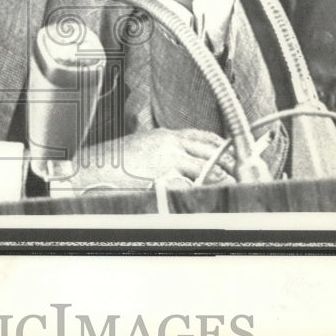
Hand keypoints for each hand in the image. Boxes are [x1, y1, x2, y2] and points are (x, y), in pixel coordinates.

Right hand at [62, 128, 236, 193]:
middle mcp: (169, 144)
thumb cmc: (111, 163)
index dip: (222, 146)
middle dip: (230, 164)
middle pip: (211, 152)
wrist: (88, 169)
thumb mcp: (140, 146)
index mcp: (164, 134)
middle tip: (246, 176)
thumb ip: (161, 150)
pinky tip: (213, 201)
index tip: (235, 155)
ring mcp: (166, 160)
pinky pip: (191, 187)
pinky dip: (204, 194)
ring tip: (238, 191)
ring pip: (207, 170)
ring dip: (223, 181)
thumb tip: (179, 162)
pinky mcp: (161, 178)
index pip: (203, 136)